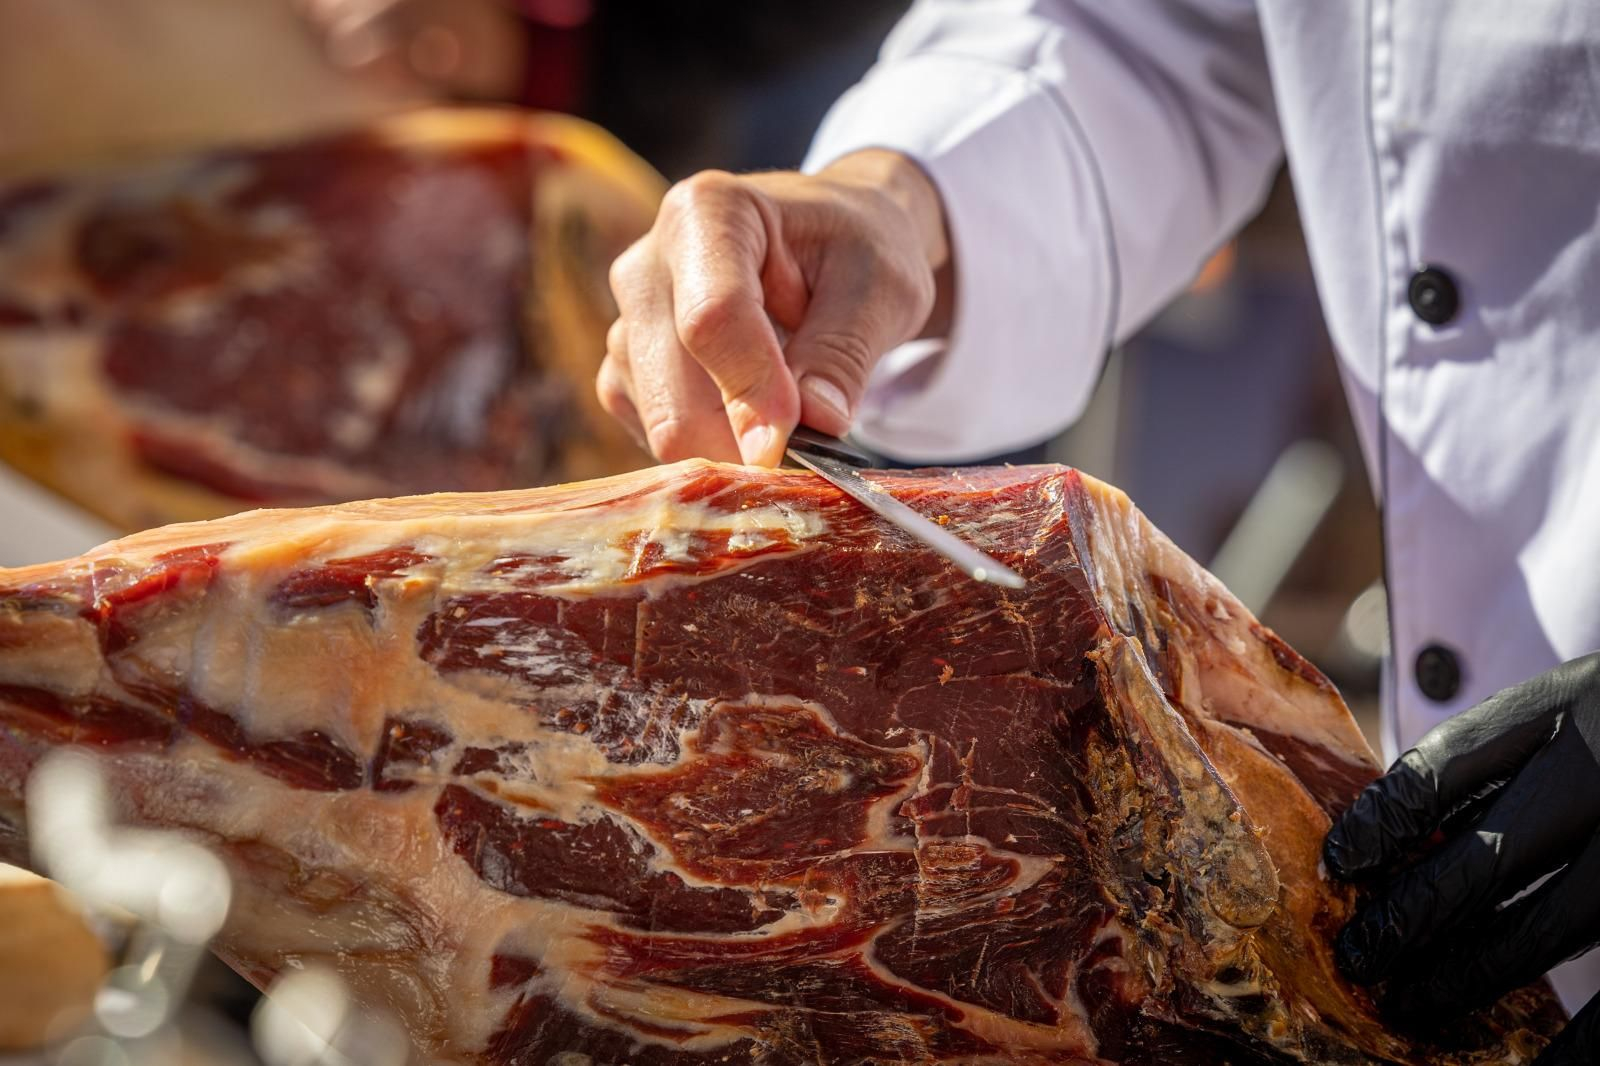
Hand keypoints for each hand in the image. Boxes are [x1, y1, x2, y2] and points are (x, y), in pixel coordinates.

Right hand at [598, 150, 949, 466]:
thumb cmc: (858, 251)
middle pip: (673, 394)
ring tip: (789, 412)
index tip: (788, 447)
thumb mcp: (881, 288)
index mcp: (708, 211)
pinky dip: (710, 449)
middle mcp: (647, 264)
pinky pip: (653, 438)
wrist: (832, 246)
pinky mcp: (626, 372)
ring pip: (661, 427)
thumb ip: (845, 352)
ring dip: (730, 447)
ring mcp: (627, 322)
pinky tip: (752, 418)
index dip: (749, 393)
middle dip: (741, 442)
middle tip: (809, 453)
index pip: (713, 318)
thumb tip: (817, 423)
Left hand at [1323, 653, 1599, 1062]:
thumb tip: (1393, 836)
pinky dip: (1583, 1039)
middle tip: (1358, 958)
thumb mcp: (1564, 706)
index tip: (1340, 862)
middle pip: (1483, 859)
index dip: (1383, 821)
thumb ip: (1498, 757)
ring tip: (1412, 1002)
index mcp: (1561, 710)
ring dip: (1468, 972)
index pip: (1444, 768)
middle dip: (1410, 917)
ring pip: (1544, 927)